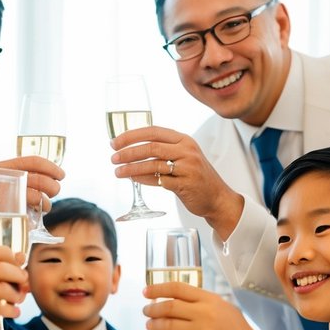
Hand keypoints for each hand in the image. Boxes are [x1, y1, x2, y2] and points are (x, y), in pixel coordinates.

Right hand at [0, 157, 64, 255]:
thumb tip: (43, 181)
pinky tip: (32, 220)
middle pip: (38, 178)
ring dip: (46, 203)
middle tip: (54, 193)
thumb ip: (12, 181)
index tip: (61, 174)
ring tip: (45, 207)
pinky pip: (28, 214)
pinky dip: (34, 218)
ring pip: (37, 196)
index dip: (51, 167)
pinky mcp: (0, 212)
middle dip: (53, 186)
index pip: (31, 160)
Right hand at [0, 244, 27, 329]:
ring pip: (2, 288)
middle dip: (18, 274)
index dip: (9, 254)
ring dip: (16, 294)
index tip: (17, 262)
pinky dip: (10, 310)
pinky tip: (14, 312)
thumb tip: (2, 266)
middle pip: (1, 268)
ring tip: (20, 298)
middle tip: (24, 281)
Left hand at [110, 124, 243, 239]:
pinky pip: (159, 181)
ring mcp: (187, 168)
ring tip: (117, 171)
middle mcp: (187, 151)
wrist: (217, 197)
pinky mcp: (185, 184)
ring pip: (153, 164)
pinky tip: (133, 179)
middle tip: (113, 158)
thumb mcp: (183, 156)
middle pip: (151, 147)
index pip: (153, 131)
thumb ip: (163, 150)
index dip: (131, 136)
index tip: (115, 142)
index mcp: (184, 140)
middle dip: (128, 152)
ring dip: (132, 168)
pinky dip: (143, 180)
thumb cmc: (196, 176)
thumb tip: (131, 149)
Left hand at [143, 281, 267, 329]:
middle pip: (169, 306)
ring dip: (154, 325)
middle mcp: (203, 313)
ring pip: (168, 325)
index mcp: (209, 299)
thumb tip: (180, 298)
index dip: (158, 288)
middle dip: (153, 308)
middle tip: (146, 310)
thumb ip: (203, 302)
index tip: (146, 291)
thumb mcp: (223, 308)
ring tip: (149, 325)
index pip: (178, 288)